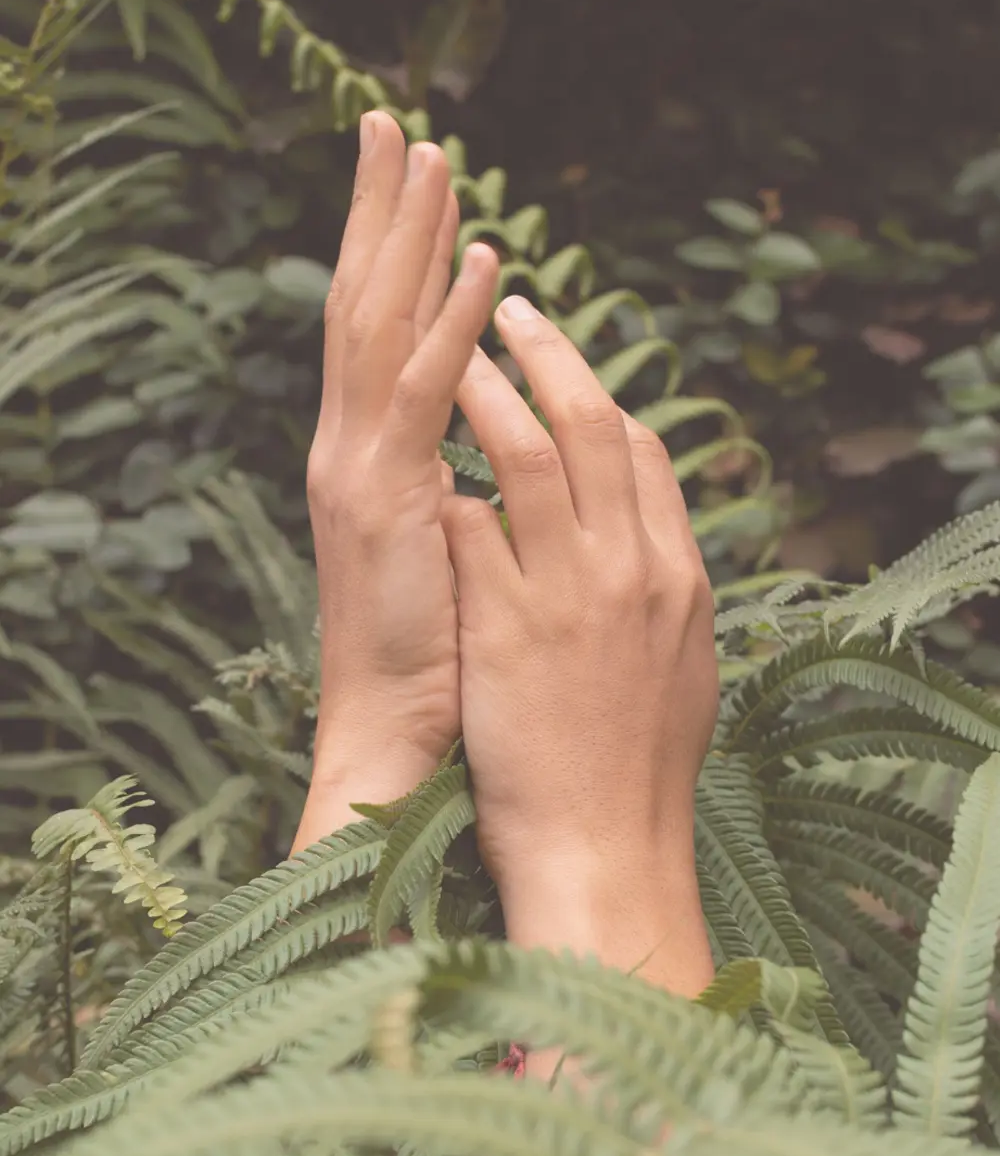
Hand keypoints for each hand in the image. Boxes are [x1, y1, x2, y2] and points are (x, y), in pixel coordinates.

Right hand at [300, 112, 498, 831]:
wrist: (396, 736)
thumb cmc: (433, 656)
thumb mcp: (449, 553)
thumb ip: (461, 489)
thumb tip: (498, 454)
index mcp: (367, 460)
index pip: (377, 335)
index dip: (392, 258)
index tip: (418, 192)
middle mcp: (349, 449)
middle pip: (361, 306)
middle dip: (377, 215)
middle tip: (391, 126)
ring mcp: (361, 469)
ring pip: (377, 327)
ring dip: (405, 238)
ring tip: (428, 155)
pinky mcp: (389, 499)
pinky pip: (423, 393)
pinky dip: (449, 322)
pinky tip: (478, 259)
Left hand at [441, 296, 717, 993]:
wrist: (605, 846)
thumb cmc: (638, 771)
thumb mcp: (678, 669)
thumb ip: (663, 594)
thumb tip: (647, 546)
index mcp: (676, 574)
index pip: (644, 452)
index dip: (599, 396)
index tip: (563, 370)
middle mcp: (630, 568)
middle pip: (592, 422)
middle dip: (549, 352)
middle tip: (509, 309)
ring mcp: (568, 592)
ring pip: (526, 450)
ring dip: (486, 388)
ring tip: (449, 353)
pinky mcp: (507, 626)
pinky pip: (470, 525)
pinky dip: (444, 485)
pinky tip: (414, 463)